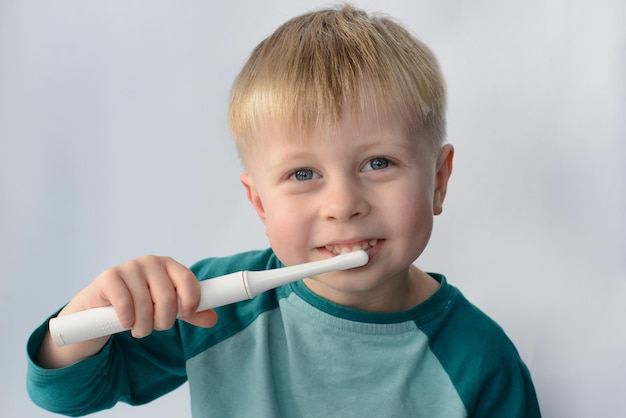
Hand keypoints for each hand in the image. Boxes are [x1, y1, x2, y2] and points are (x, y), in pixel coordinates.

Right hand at [38, 255, 216, 368]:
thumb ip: (191, 313)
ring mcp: (130, 267)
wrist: (103, 303)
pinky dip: (127, 320)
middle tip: (155, 328)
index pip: (187, 279)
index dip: (191, 300)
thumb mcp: (168, 307)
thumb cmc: (142, 302)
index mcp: (170, 265)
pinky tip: (125, 323)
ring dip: (143, 326)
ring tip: (140, 329)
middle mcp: (151, 262)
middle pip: (167, 297)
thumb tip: (212, 319)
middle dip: (163, 321)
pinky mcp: (110, 276)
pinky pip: (125, 303)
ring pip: (145, 305)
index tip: (187, 314)